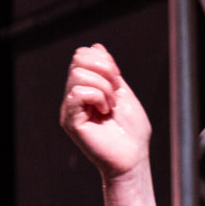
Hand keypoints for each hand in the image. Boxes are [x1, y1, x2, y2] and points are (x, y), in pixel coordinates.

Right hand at [61, 44, 151, 179]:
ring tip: (111, 106)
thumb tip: (97, 47)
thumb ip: (110, 71)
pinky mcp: (70, 121)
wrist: (134, 158)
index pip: (82, 55)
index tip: (118, 80)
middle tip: (115, 93)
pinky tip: (105, 112)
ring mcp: (71, 108)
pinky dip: (97, 97)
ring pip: (78, 75)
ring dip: (104, 87)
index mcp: (87, 88)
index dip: (103, 60)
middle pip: (78, 60)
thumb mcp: (124, 93)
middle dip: (105, 70)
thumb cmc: (132, 133)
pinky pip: (78, 93)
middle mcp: (75, 96)